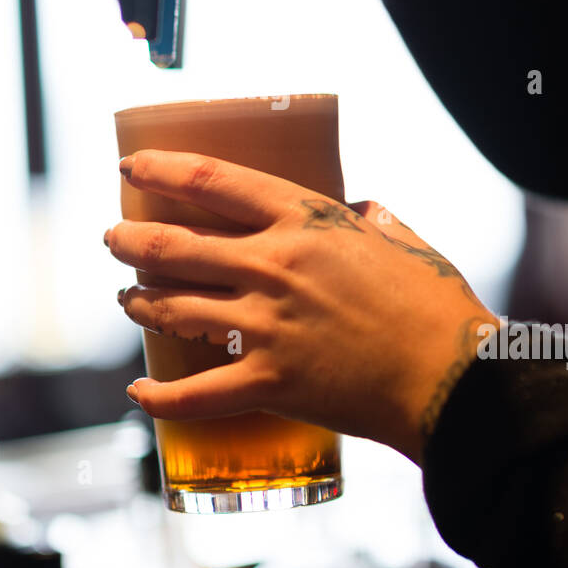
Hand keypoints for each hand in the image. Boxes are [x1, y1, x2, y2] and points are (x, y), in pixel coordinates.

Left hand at [106, 150, 496, 464]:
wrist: (454, 377)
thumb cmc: (436, 305)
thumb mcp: (401, 237)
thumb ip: (369, 217)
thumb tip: (357, 206)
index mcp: (304, 221)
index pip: (212, 181)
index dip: (161, 170)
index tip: (131, 169)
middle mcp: (274, 266)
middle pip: (175, 246)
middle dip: (130, 241)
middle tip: (113, 240)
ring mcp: (267, 325)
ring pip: (174, 309)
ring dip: (138, 303)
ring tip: (126, 299)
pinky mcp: (271, 382)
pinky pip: (196, 394)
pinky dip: (160, 397)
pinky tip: (138, 394)